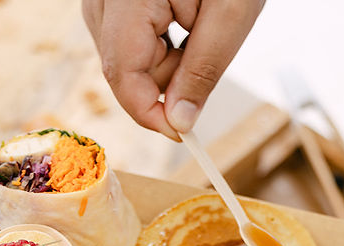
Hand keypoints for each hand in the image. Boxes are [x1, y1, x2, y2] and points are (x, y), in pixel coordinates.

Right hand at [82, 0, 263, 138]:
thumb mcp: (230, 14)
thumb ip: (202, 71)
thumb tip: (179, 123)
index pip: (122, 73)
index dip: (150, 113)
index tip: (183, 134)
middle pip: (123, 69)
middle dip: (168, 79)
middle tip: (207, 45)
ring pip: (126, 58)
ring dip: (166, 61)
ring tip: (199, 23)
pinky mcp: (113, 0)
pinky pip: (130, 39)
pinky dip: (161, 44)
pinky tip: (186, 19)